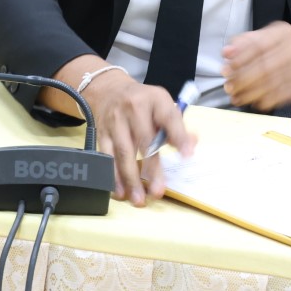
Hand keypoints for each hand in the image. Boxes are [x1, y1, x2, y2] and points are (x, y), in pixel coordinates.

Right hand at [81, 72, 195, 206]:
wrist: (109, 91)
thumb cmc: (143, 103)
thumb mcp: (162, 105)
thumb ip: (177, 127)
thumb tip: (189, 148)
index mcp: (155, 99)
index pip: (169, 117)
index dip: (178, 136)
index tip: (186, 156)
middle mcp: (133, 108)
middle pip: (143, 140)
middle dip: (151, 168)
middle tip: (158, 191)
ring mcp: (115, 121)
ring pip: (122, 152)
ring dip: (130, 178)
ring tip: (138, 199)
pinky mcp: (101, 133)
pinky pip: (106, 156)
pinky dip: (113, 176)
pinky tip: (119, 191)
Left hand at [221, 21, 290, 110]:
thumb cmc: (277, 48)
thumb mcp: (262, 37)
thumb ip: (242, 43)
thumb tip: (226, 52)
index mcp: (283, 34)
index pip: (258, 47)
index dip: (239, 60)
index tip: (225, 70)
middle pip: (264, 68)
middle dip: (242, 80)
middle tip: (228, 87)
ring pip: (270, 85)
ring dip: (249, 94)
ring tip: (235, 97)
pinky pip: (279, 97)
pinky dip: (262, 101)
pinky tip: (251, 102)